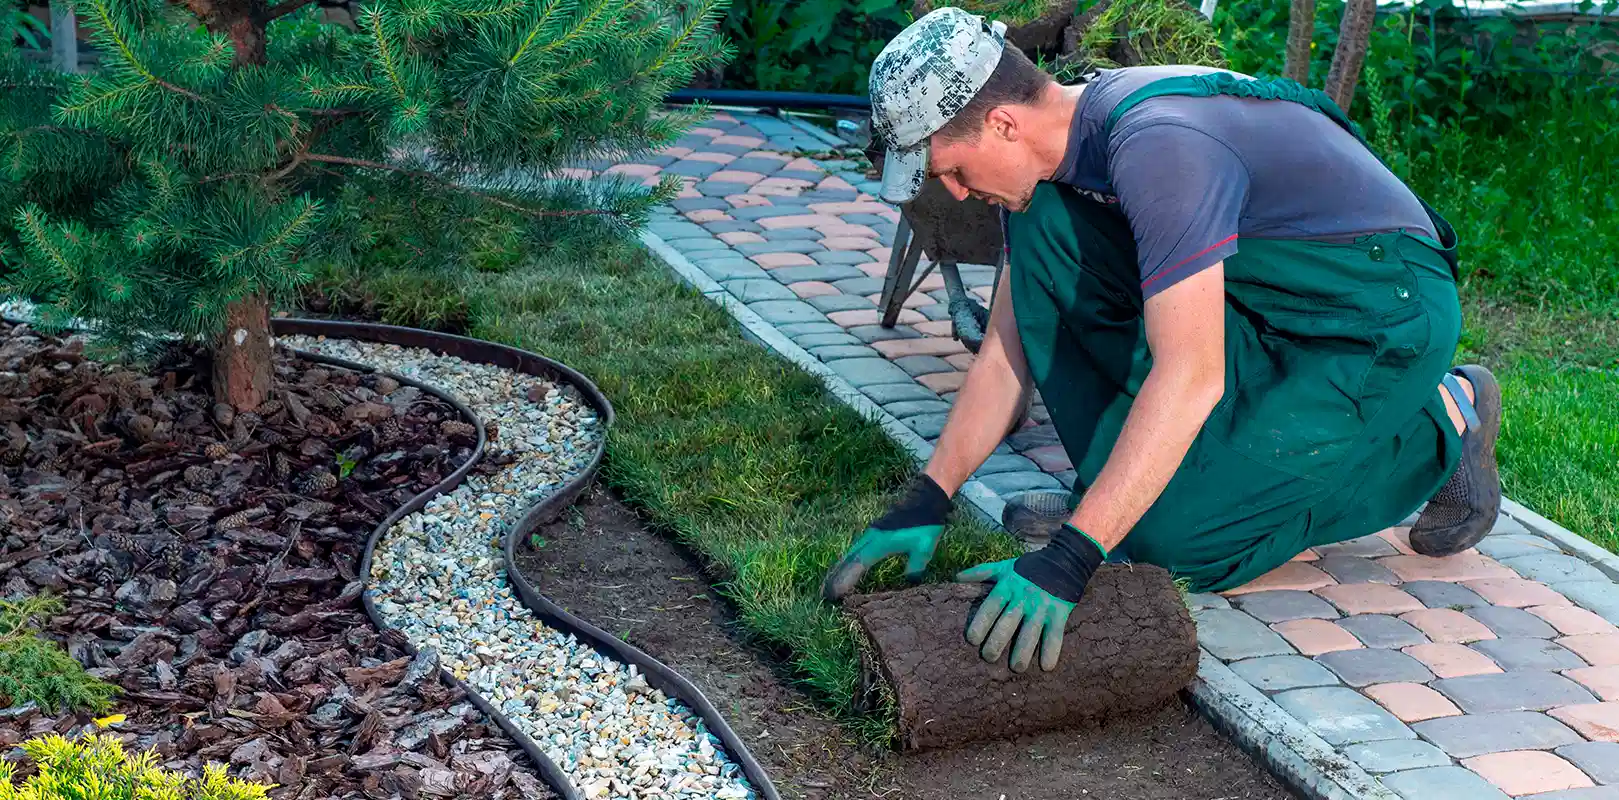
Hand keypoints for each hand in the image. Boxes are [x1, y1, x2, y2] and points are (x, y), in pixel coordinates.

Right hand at [822, 474, 951, 599]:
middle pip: (848, 559)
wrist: (926, 499)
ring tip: (829, 583)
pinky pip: (856, 549)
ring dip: (839, 568)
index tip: (835, 594)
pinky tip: (847, 566)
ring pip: (850, 554)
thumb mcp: (923, 549)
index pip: (858, 564)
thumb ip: (914, 566)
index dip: (845, 579)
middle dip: (835, 576)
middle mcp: (871, 538)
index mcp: (880, 543)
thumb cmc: (925, 525)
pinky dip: (848, 561)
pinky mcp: (875, 532)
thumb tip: (908, 581)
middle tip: (824, 593)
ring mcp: (872, 534)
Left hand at [956, 523, 1105, 672]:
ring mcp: (1042, 605)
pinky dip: (1052, 650)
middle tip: (989, 657)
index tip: (972, 639)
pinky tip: (1046, 666)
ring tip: (1016, 667)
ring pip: (1030, 631)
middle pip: (1008, 622)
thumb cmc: (1030, 567)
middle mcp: (1023, 597)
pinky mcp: (1060, 612)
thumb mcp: (1005, 567)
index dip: (981, 622)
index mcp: (1008, 586)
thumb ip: (982, 573)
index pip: (991, 605)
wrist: (1065, 560)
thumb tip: (957, 577)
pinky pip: (1055, 633)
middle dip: (997, 641)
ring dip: (1023, 650)